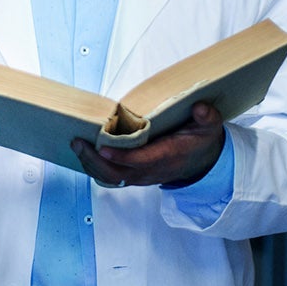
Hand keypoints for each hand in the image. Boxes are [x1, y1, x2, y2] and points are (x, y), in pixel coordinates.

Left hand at [72, 102, 226, 186]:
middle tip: (78, 142)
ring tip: (76, 145)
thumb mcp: (210, 128)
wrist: (201, 162)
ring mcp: (140, 176)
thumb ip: (207, 117)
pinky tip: (83, 153)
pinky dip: (94, 167)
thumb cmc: (200, 141)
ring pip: (109, 178)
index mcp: (167, 157)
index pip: (141, 161)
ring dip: (90, 164)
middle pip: (117, 174)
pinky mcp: (133, 175)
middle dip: (95, 161)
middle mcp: (150, 170)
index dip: (121, 157)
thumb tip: (200, 108)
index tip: (103, 147)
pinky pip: (109, 176)